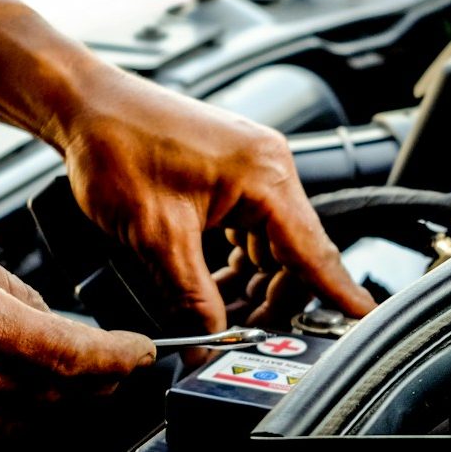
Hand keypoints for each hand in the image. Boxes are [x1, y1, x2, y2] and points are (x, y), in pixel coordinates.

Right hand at [0, 209, 154, 446]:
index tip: (142, 355)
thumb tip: (53, 317)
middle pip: (50, 397)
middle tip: (126, 375)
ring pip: (17, 424)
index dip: (115, 360)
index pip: (64, 353)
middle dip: (100, 389)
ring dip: (62, 410)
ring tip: (89, 391)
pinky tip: (25, 402)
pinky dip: (10, 420)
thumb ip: (7, 284)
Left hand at [59, 72, 374, 331]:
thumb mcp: (155, 237)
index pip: (315, 252)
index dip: (339, 294)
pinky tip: (209, 288)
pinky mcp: (233, 176)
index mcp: (266, 178)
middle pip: (296, 257)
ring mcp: (253, 171)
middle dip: (275, 302)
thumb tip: (208, 345)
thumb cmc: (117, 146)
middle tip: (247, 340)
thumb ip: (190, 297)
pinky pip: (251, 233)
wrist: (85, 106)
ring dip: (251, 287)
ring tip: (220, 319)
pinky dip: (235, 265)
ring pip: (272, 249)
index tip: (365, 323)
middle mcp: (270, 170)